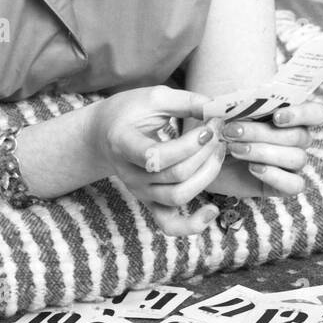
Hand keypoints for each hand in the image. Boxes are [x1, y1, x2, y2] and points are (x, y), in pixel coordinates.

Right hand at [86, 86, 226, 235]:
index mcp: (123, 144)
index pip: (156, 156)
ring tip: (218, 151)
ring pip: (178, 196)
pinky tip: (212, 211)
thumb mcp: (154, 97)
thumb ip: (186, 101)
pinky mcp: (150, 202)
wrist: (103, 133)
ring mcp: (140, 191)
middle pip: (175, 175)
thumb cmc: (129, 111)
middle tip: (218, 131)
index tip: (209, 125)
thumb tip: (218, 109)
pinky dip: (192, 225)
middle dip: (205, 153)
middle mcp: (130, 174)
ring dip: (207, 175)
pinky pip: (169, 225)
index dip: (189, 144)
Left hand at [214, 101, 322, 196]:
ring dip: (265, 151)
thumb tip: (233, 97)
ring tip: (236, 150)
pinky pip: (295, 184)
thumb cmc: (216, 129)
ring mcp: (291, 163)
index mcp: (290, 117)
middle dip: (263, 133)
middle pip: (299, 136)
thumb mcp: (223, 111)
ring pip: (297, 158)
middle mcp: (296, 140)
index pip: (317, 113)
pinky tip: (253, 168)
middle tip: (232, 130)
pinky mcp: (283, 185)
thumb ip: (233, 102)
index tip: (276, 116)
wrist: (202, 160)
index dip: (303, 114)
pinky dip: (276, 175)